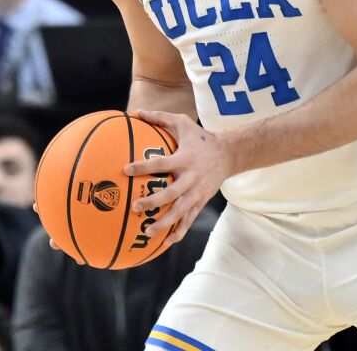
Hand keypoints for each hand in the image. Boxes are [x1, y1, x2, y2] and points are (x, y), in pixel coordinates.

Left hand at [125, 109, 227, 243]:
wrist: (230, 154)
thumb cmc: (201, 137)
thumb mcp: (183, 123)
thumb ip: (159, 118)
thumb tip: (134, 113)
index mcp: (185, 159)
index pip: (162, 163)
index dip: (144, 166)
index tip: (126, 169)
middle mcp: (192, 178)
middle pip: (172, 194)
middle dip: (154, 202)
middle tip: (136, 207)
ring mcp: (197, 192)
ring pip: (181, 212)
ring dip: (165, 223)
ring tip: (147, 231)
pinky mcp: (201, 202)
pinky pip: (189, 220)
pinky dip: (178, 232)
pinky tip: (164, 244)